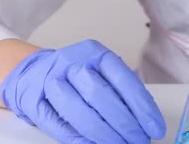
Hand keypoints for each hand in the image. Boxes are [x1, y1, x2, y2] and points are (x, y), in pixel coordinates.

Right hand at [0, 40, 165, 143]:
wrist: (33, 71)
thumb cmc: (75, 74)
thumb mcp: (102, 73)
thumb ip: (121, 91)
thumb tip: (145, 120)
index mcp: (95, 53)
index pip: (124, 80)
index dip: (142, 107)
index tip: (155, 127)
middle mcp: (73, 63)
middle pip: (102, 96)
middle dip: (124, 123)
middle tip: (138, 139)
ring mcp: (50, 80)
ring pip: (79, 111)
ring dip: (103, 134)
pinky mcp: (33, 100)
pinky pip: (58, 124)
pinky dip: (79, 138)